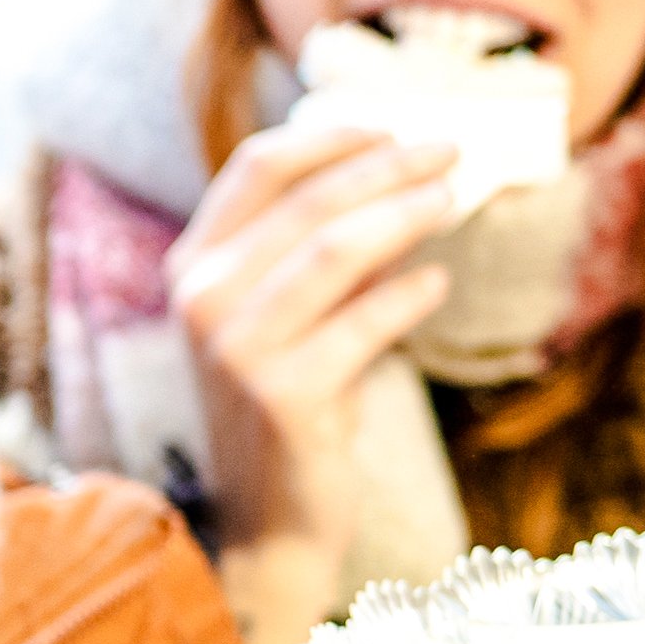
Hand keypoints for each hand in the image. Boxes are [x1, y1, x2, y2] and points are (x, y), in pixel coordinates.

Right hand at [169, 125, 463, 643]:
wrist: (270, 517)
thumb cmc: (289, 401)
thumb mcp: (285, 314)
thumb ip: (316, 247)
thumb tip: (398, 168)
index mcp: (191, 265)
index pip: (258, 167)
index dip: (331, 136)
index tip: (393, 126)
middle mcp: (200, 299)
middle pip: (306, 198)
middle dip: (387, 164)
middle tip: (450, 149)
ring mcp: (236, 348)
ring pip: (336, 248)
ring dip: (405, 213)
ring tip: (452, 199)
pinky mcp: (283, 393)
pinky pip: (365, 322)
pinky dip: (409, 294)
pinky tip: (437, 283)